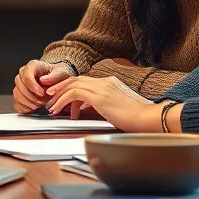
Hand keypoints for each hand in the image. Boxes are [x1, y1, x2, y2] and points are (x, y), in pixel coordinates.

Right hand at [13, 60, 75, 113]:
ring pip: (17, 95)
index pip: (26, 76)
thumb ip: (53, 76)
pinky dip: (25, 108)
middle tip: (43, 101)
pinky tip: (34, 109)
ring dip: (29, 103)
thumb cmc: (58, 76)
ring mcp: (20, 85)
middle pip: (20, 86)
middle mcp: (23, 74)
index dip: (33, 86)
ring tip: (40, 106)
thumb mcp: (61, 73)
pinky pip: (17, 103)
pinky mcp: (19, 95)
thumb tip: (43, 80)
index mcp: (33, 66)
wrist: (57, 82)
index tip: (41, 93)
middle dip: (32, 97)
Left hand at [46, 74, 161, 130]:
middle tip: (49, 97)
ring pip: (72, 85)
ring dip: (58, 96)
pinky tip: (58, 109)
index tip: (61, 97)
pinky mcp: (99, 96)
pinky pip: (74, 94)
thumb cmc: (138, 118)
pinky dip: (63, 100)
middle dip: (60, 88)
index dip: (71, 89)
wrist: (148, 118)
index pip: (85, 82)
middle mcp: (105, 81)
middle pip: (76, 80)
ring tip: (51, 107)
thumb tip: (88, 108)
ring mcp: (102, 87)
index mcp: (110, 83)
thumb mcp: (117, 108)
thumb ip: (103, 105)